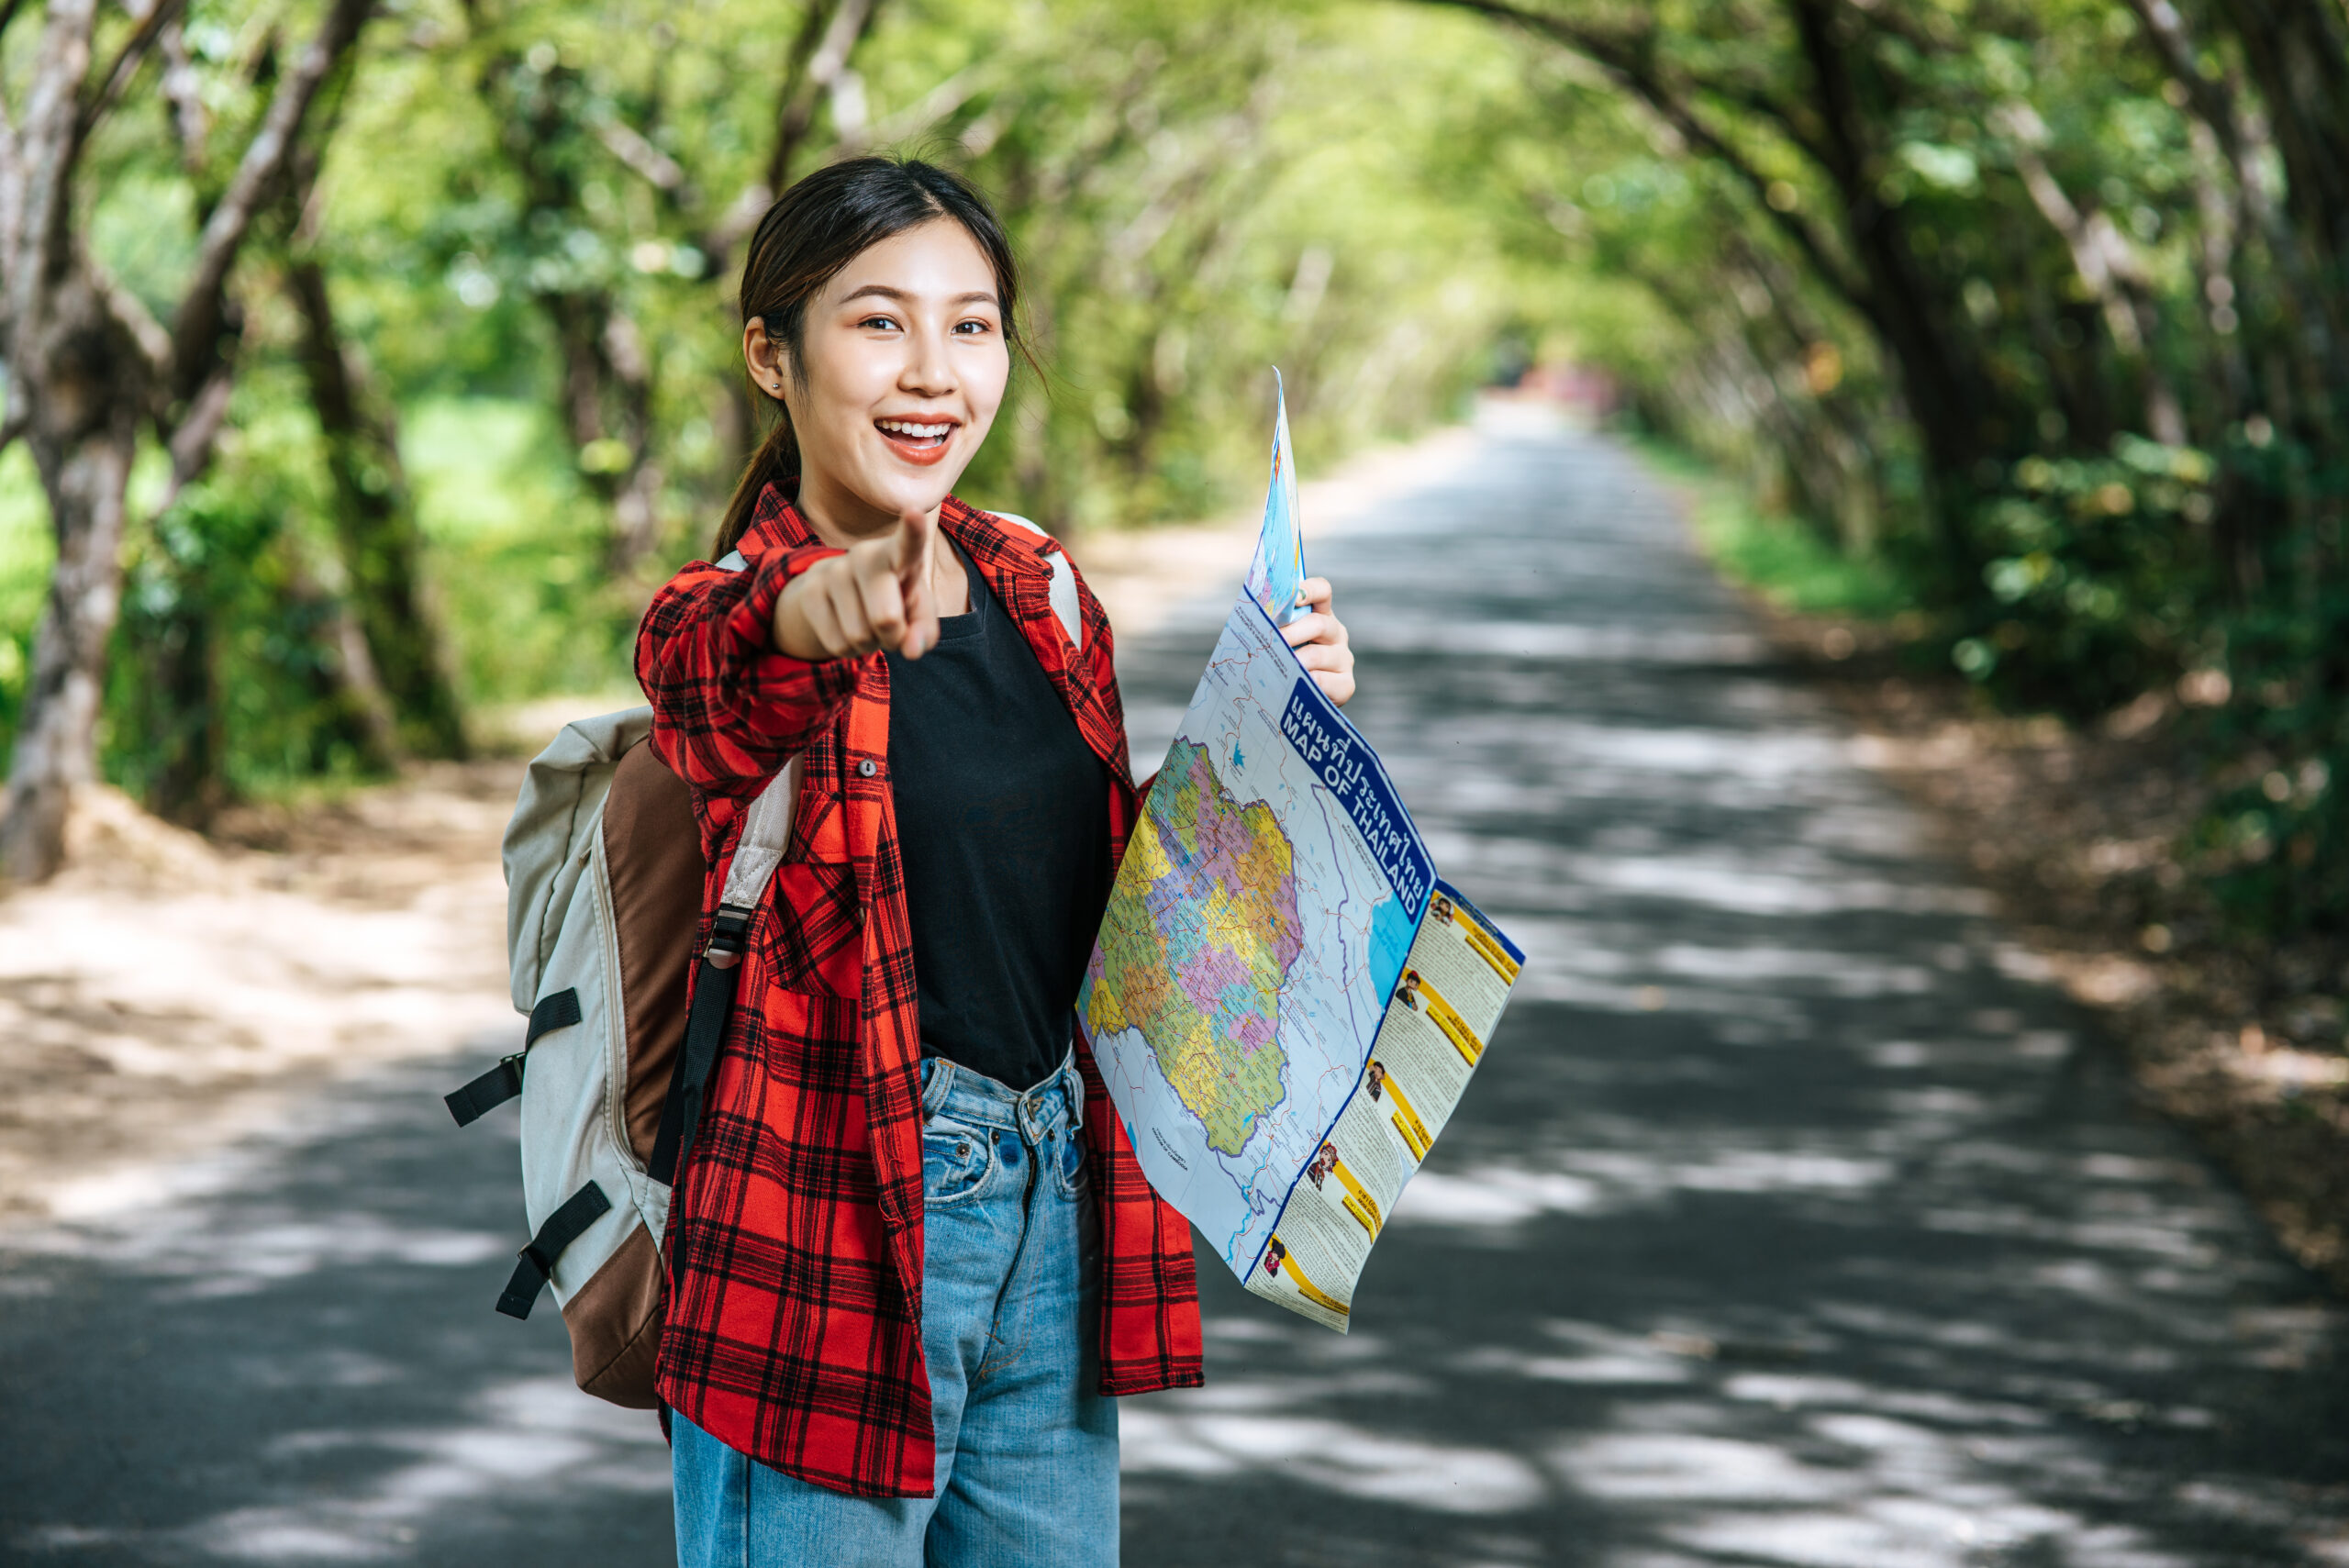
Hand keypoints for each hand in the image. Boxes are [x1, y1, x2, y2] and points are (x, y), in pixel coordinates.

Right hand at [772, 507, 942, 660]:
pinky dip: (848, 650)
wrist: (842, 593)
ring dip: (869, 643)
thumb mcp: (916, 612)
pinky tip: (847, 628)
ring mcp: (832, 572)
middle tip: (892, 628)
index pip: (908, 543)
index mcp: (898, 554)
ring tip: (866, 622)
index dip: (912, 530)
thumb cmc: (894, 597)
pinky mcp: (809, 592)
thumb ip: (924, 631)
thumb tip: (912, 651)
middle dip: (893, 637)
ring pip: (859, 636)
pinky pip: (837, 645)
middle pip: (886, 619)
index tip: (914, 510)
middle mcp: (864, 555)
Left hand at [1282, 576, 1354, 706]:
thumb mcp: (1280, 641)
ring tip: (1276, 668)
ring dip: (1294, 661)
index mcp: (1321, 616)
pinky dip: (1307, 683)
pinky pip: (1325, 682)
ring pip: (1318, 655)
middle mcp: (1336, 634)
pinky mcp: (1346, 684)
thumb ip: (1272, 627)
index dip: (1310, 589)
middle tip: (1269, 643)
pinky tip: (1292, 687)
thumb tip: (1250, 617)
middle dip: (1291, 633)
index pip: (1323, 592)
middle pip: (1319, 624)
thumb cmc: (1284, 664)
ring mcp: (1343, 659)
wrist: (1298, 702)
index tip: (1292, 596)